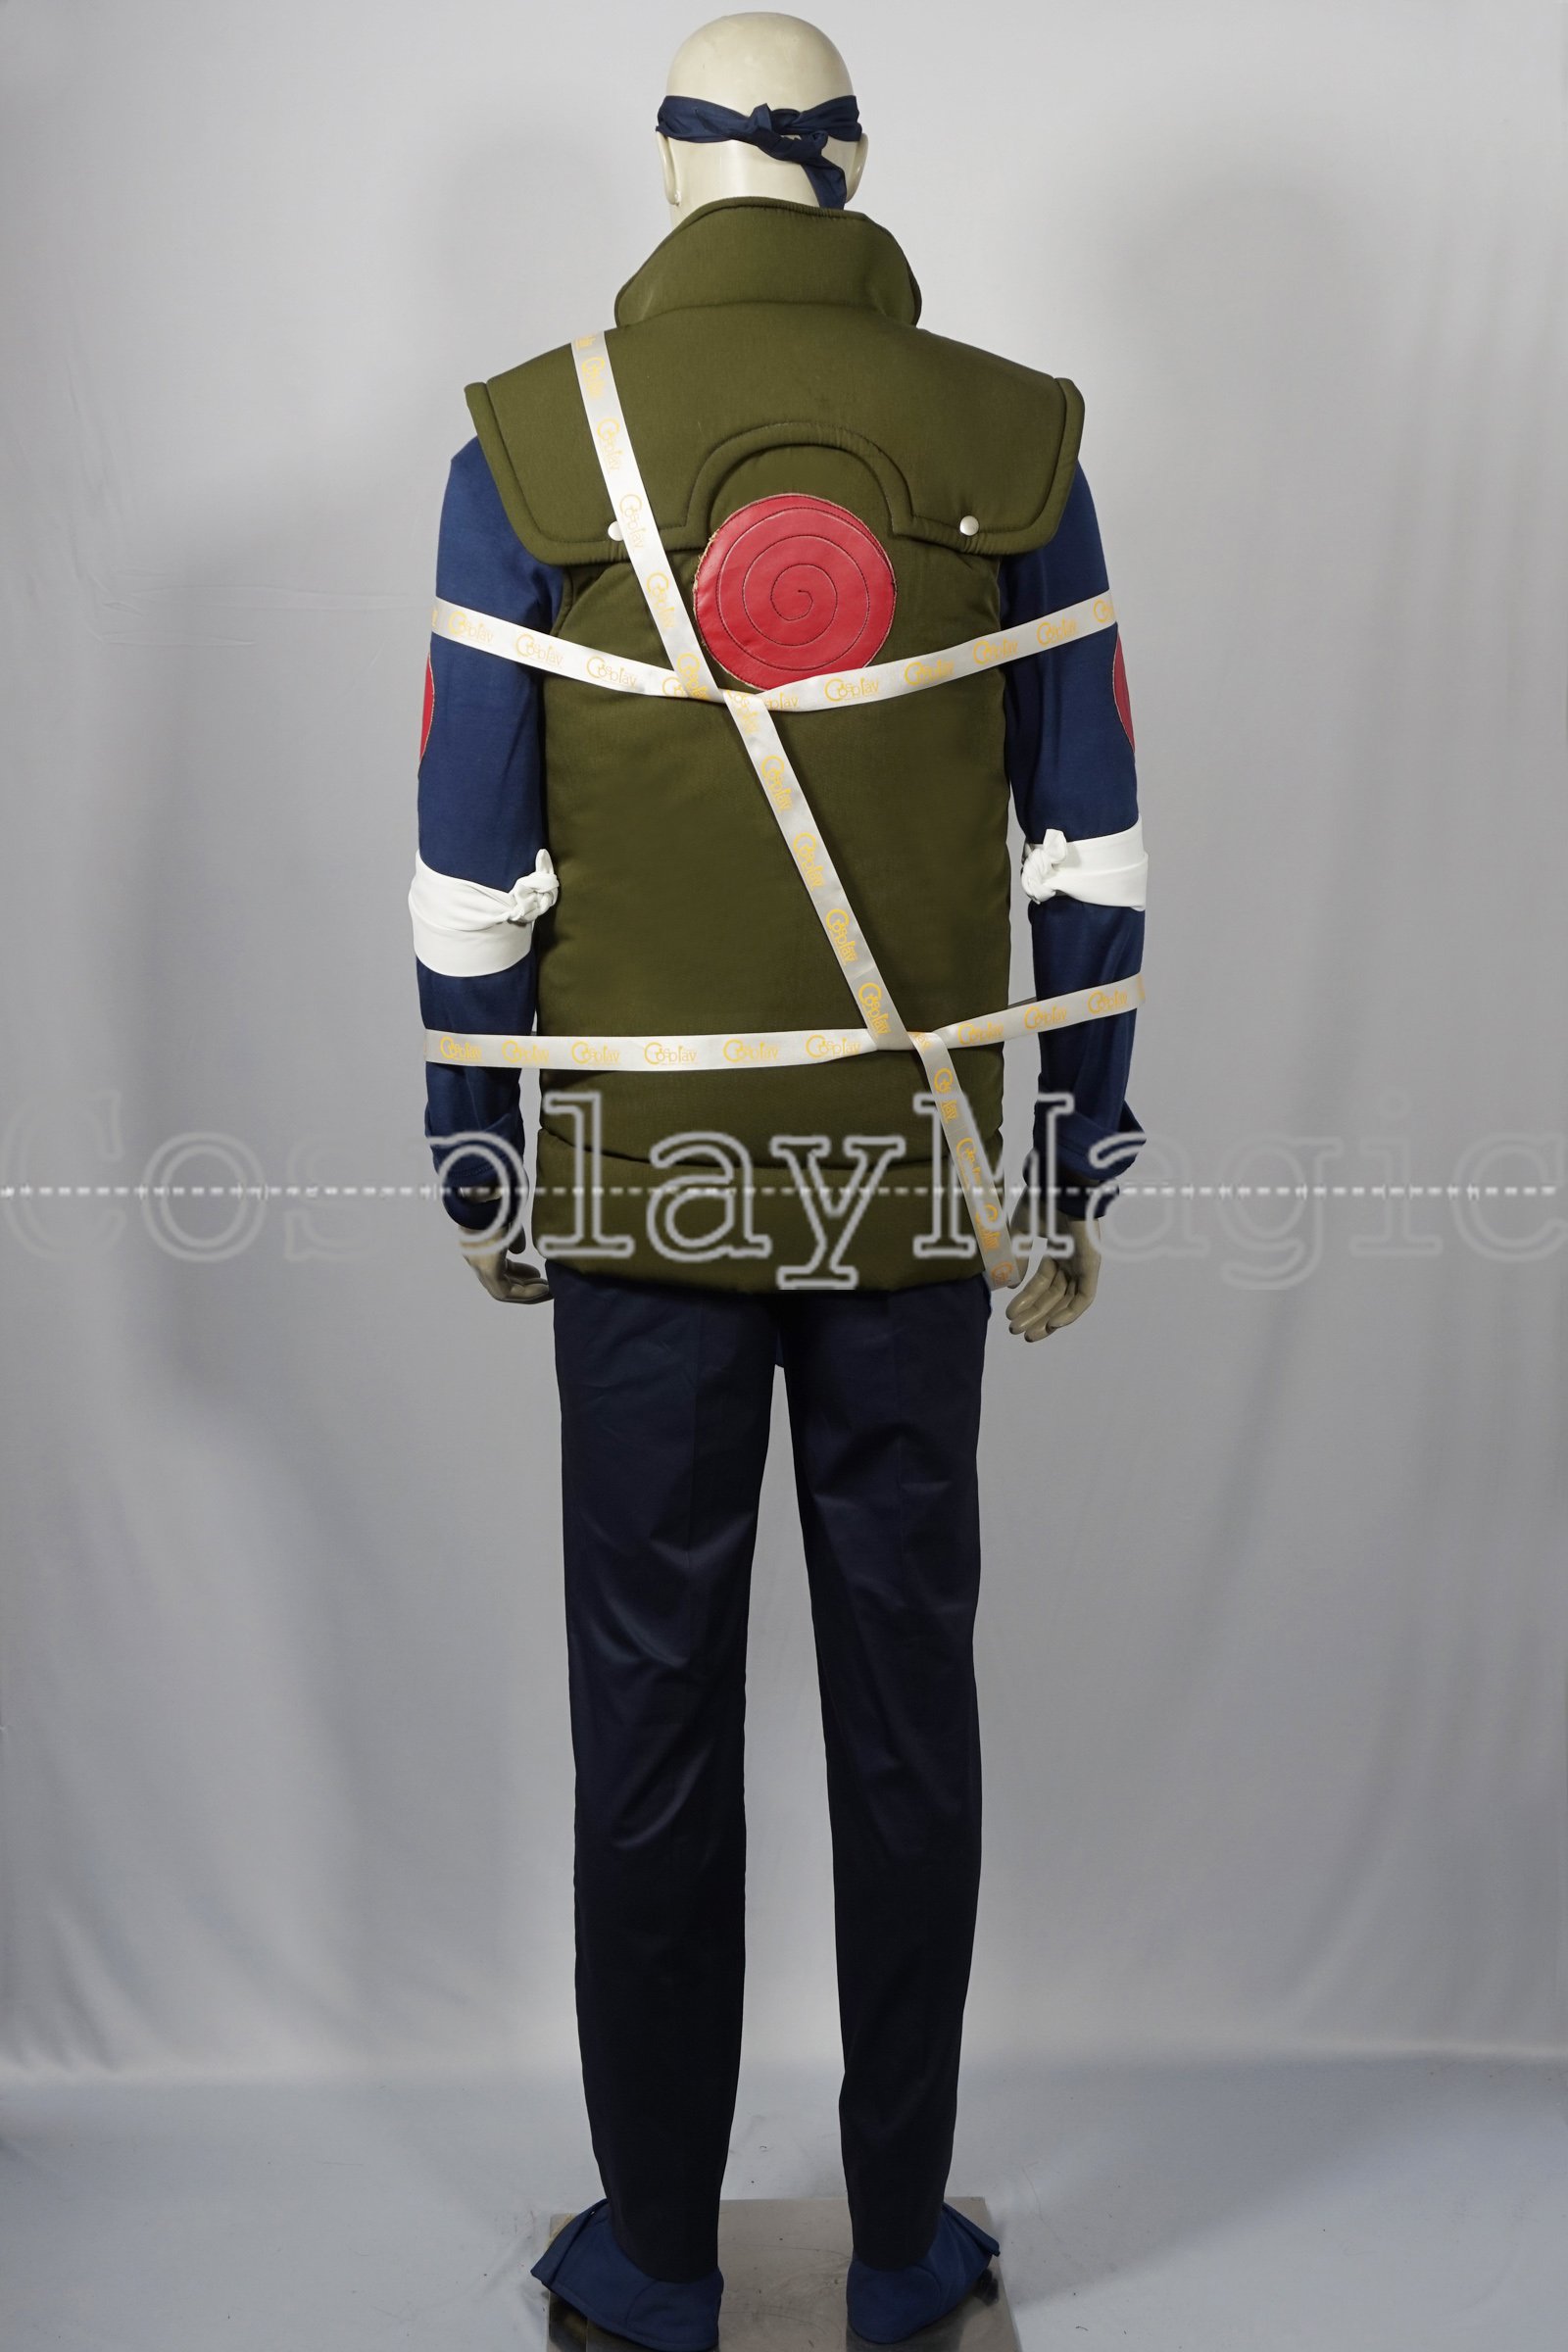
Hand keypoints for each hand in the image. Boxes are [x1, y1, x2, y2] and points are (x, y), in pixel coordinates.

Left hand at [453, 1189, 550, 1304]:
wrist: (486, 1193)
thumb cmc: (499, 1200)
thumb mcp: (509, 1218)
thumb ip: (513, 1237)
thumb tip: (520, 1250)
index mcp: (479, 1244)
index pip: (498, 1267)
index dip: (519, 1273)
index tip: (538, 1274)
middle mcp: (476, 1258)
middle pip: (500, 1281)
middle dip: (525, 1286)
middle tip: (546, 1287)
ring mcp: (479, 1265)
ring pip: (502, 1290)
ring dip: (527, 1292)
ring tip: (547, 1290)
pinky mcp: (487, 1268)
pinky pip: (505, 1291)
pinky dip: (524, 1292)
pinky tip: (542, 1289)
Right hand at [1002, 1200, 1100, 1341]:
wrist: (1062, 1185)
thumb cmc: (1043, 1201)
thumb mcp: (1021, 1233)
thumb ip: (1015, 1257)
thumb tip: (1009, 1283)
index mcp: (1057, 1252)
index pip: (1043, 1285)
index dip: (1026, 1301)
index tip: (1009, 1314)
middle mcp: (1071, 1260)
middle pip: (1054, 1297)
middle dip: (1034, 1315)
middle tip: (1015, 1330)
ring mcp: (1083, 1264)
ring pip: (1067, 1301)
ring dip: (1048, 1319)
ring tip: (1028, 1333)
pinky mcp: (1092, 1266)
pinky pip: (1084, 1297)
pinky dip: (1070, 1313)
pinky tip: (1053, 1325)